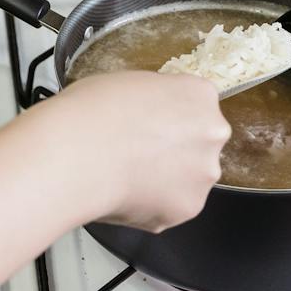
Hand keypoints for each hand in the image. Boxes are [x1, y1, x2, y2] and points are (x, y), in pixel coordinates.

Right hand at [30, 71, 229, 232]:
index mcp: (199, 95)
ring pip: (187, 179)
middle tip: (137, 152)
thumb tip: (148, 115)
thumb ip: (154, 101)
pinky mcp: (187, 209)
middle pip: (199, 144)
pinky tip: (124, 192)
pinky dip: (150, 205)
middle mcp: (213, 134)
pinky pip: (170, 207)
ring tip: (125, 175)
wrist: (77, 154)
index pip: (196, 105)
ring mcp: (203, 175)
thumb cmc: (92, 113)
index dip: (169, 116)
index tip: (151, 124)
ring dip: (165, 180)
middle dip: (174, 150)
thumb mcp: (127, 82)